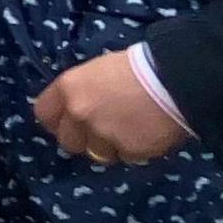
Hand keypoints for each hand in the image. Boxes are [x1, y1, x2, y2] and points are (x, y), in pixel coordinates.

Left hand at [35, 50, 190, 162]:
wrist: (178, 77)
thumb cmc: (140, 66)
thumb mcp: (99, 70)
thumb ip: (82, 91)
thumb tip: (77, 108)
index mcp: (69, 88)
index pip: (44, 114)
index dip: (57, 121)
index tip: (68, 124)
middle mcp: (79, 113)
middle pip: (69, 141)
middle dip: (84, 139)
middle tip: (103, 131)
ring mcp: (103, 133)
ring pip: (98, 153)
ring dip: (111, 146)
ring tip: (131, 129)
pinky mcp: (129, 149)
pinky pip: (127, 157)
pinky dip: (136, 150)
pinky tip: (148, 133)